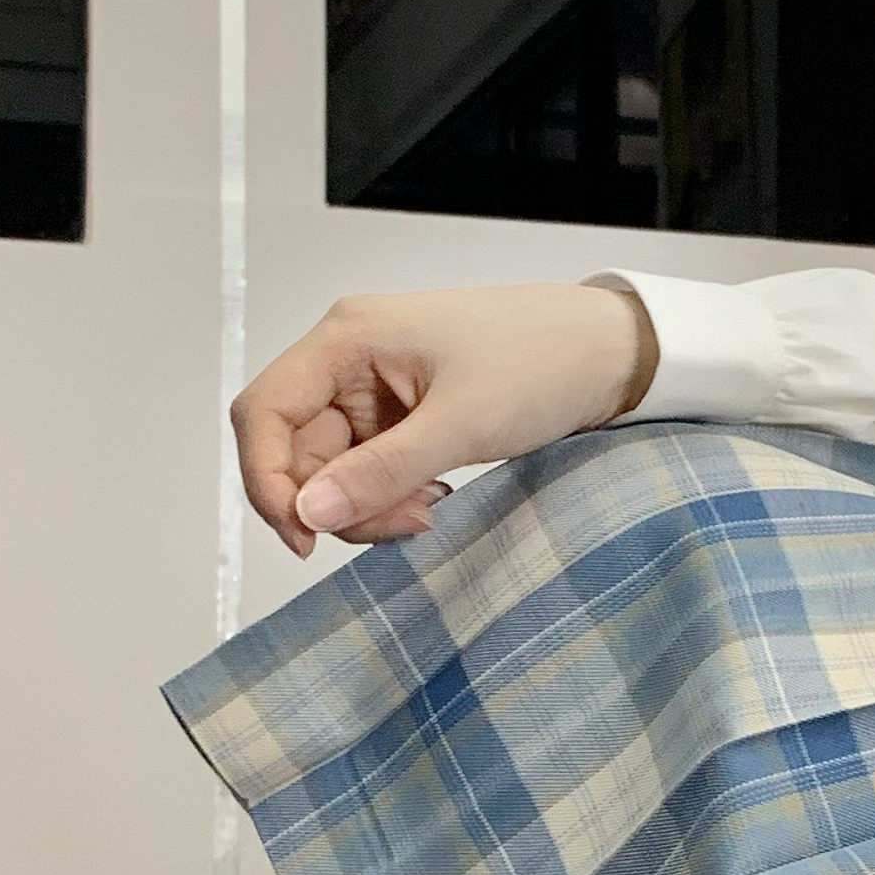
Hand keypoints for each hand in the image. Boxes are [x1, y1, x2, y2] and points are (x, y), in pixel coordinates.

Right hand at [231, 282, 661, 555]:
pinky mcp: (407, 413)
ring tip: (430, 508)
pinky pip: (371, 467)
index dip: (267, 480)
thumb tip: (310, 512)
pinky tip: (436, 496)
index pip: (264, 412)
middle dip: (336, 500)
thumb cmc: (543, 361)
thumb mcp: (461, 424)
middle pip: (297, 448)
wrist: (610, 353)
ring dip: (369, 503)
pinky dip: (393, 494)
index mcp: (348, 338)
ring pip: (335, 467)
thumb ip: (380, 472)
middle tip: (401, 524)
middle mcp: (351, 358)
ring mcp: (378, 387)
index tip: (303, 536)